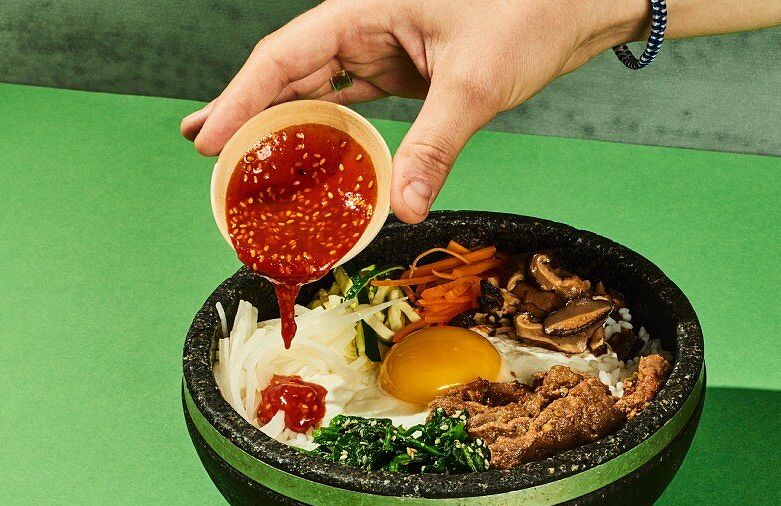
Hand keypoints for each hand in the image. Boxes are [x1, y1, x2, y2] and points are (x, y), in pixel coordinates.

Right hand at [180, 0, 646, 222]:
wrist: (573, 3)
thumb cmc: (527, 15)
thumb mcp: (474, 84)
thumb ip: (434, 146)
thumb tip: (402, 209)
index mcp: (363, 12)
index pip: (283, 57)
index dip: (240, 99)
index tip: (207, 140)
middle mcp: (363, 27)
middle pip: (287, 74)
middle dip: (246, 113)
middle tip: (208, 154)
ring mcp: (381, 48)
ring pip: (315, 89)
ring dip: (281, 124)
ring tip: (241, 158)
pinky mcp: (403, 70)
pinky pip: (352, 103)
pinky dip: (328, 131)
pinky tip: (308, 154)